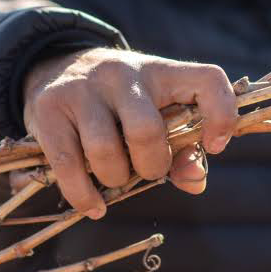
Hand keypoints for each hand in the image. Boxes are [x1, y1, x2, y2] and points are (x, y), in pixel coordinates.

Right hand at [22, 48, 236, 218]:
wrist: (58, 66)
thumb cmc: (122, 104)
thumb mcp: (156, 112)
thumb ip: (183, 150)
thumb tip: (196, 181)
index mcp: (162, 71)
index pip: (209, 79)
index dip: (221, 115)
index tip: (214, 146)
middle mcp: (123, 73)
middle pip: (146, 131)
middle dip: (151, 166)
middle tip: (147, 170)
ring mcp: (83, 88)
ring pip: (105, 151)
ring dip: (115, 180)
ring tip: (115, 178)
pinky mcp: (48, 108)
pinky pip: (68, 165)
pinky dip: (84, 195)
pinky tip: (94, 206)